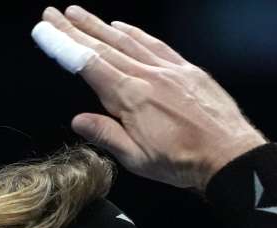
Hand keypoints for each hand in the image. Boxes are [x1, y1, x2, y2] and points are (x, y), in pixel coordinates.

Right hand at [37, 5, 266, 190]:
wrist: (230, 155)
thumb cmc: (185, 162)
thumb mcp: (138, 159)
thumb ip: (107, 135)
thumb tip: (79, 120)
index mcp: (131, 98)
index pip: (88, 64)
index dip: (63, 44)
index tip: (46, 28)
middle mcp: (147, 75)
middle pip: (103, 46)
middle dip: (75, 28)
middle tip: (54, 13)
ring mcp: (168, 69)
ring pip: (127, 40)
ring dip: (100, 25)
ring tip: (79, 13)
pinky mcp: (187, 70)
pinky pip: (155, 44)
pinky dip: (136, 33)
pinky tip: (122, 27)